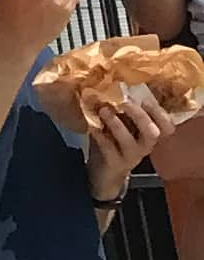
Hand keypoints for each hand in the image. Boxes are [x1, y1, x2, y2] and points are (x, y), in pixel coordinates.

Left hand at [85, 84, 174, 201]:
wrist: (104, 173)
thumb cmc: (113, 143)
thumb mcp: (121, 126)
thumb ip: (121, 110)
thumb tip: (111, 86)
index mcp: (148, 134)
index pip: (166, 126)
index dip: (160, 113)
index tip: (145, 99)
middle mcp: (144, 146)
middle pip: (152, 133)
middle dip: (140, 116)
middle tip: (124, 103)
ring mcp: (130, 157)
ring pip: (131, 142)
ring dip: (117, 124)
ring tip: (104, 110)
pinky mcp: (115, 164)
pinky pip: (109, 149)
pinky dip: (101, 136)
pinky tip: (93, 127)